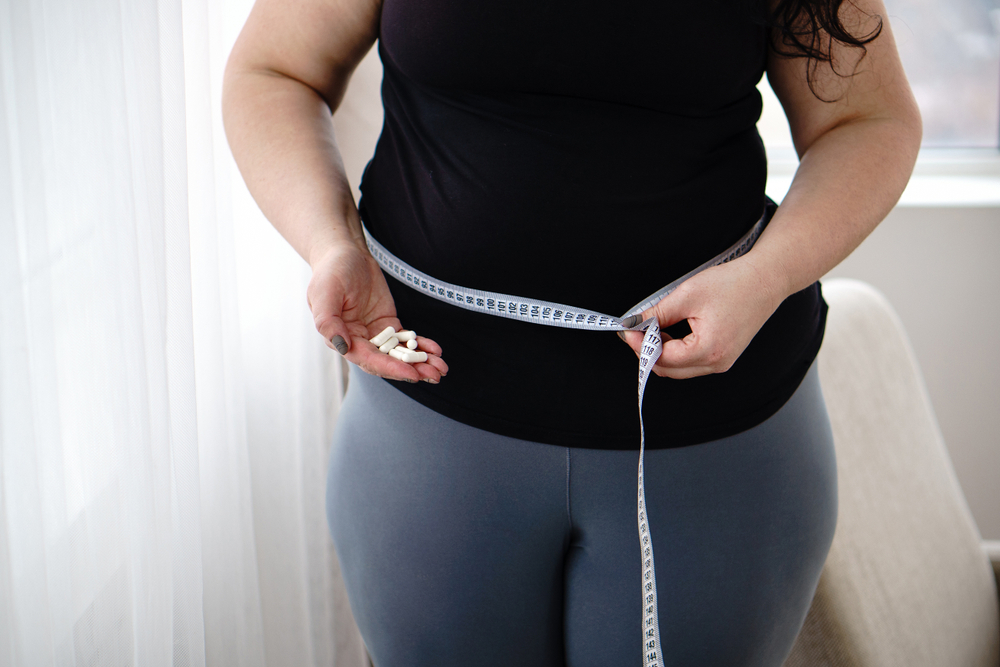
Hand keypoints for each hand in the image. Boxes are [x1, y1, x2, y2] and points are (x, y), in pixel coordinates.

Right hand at [308, 241, 448, 382]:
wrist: (346, 253)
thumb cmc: (332, 271)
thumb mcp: (324, 293)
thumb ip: (328, 321)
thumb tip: (342, 347)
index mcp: (340, 339)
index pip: (368, 360)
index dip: (390, 369)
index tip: (412, 374)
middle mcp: (358, 341)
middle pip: (387, 362)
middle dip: (412, 370)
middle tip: (435, 374)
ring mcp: (375, 335)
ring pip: (399, 354)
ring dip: (420, 362)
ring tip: (441, 368)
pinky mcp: (388, 325)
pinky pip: (406, 340)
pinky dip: (421, 346)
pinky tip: (436, 351)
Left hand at [620, 256, 785, 378]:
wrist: (766, 280)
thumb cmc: (733, 284)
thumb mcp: (687, 295)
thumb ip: (657, 312)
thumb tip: (634, 322)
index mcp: (708, 350)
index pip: (662, 359)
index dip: (640, 345)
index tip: (627, 329)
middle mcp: (717, 363)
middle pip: (668, 370)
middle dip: (647, 351)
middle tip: (635, 330)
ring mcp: (722, 363)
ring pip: (679, 369)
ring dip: (661, 352)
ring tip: (653, 327)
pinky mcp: (723, 357)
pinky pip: (691, 362)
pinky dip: (676, 351)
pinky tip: (669, 331)